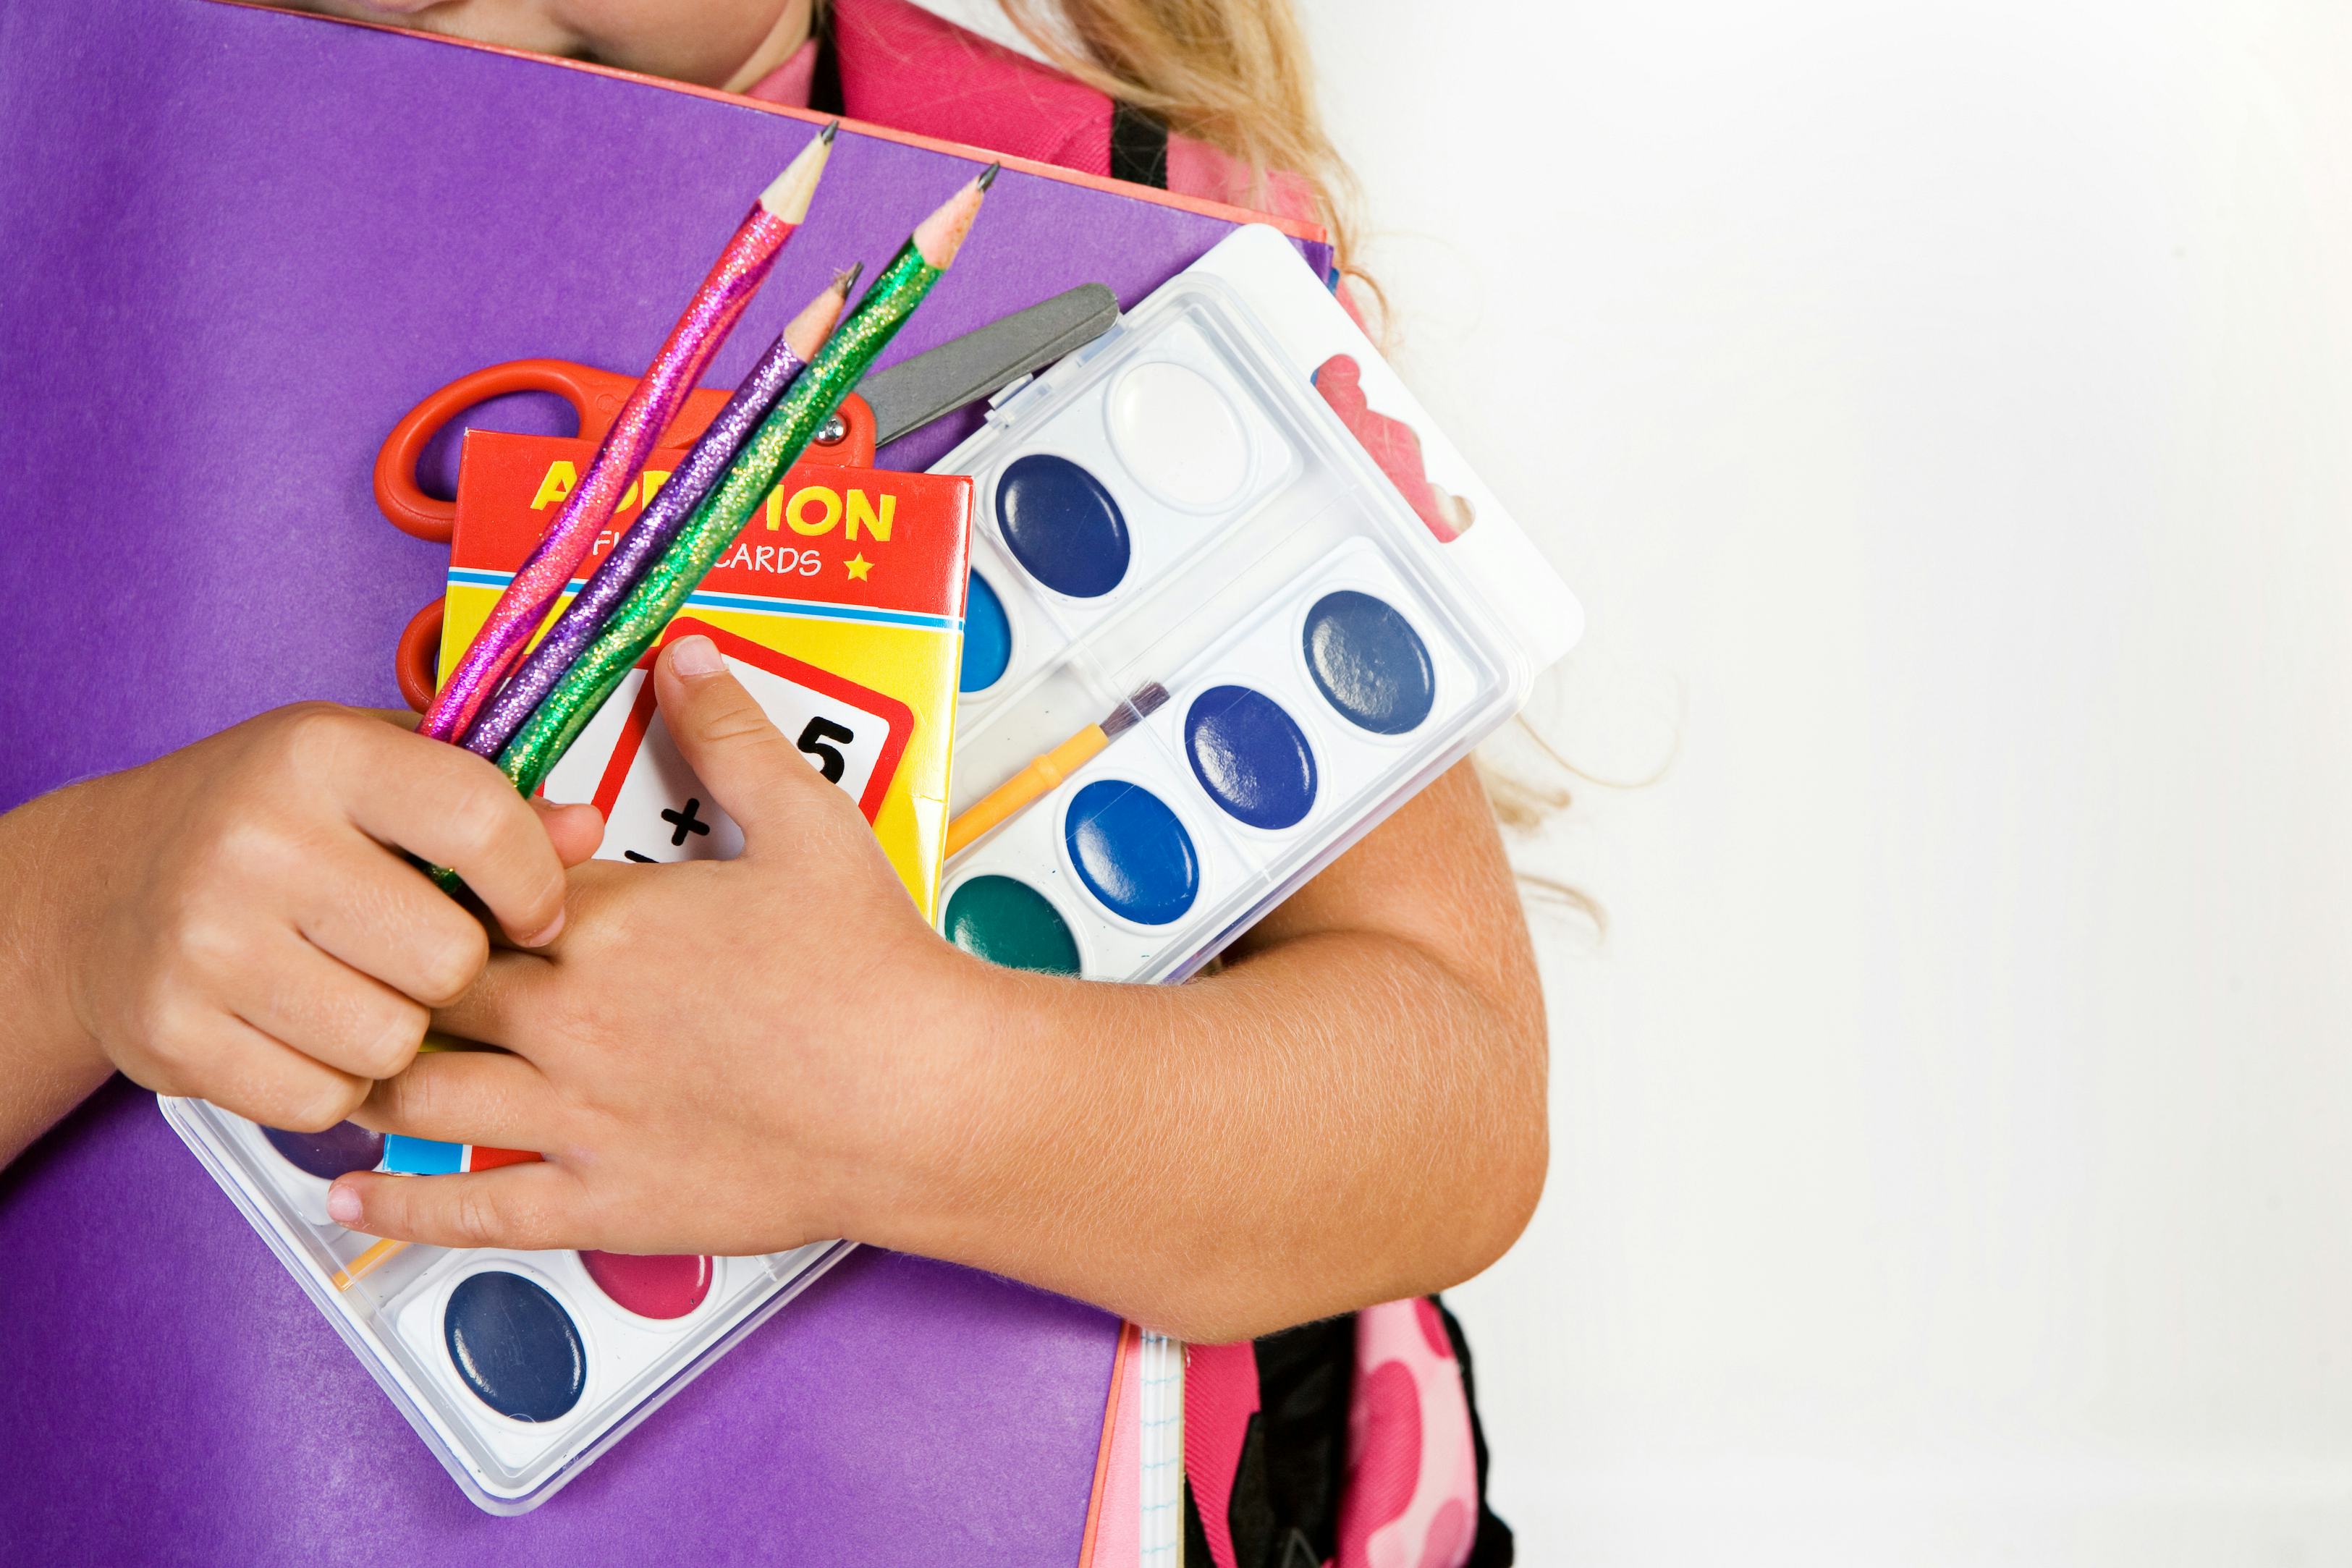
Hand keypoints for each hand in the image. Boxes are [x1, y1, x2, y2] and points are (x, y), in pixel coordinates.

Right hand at [37, 703, 600, 1131]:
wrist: (95, 890)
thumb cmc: (263, 823)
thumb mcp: (374, 773)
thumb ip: (489, 799)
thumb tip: (586, 828)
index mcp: (321, 755)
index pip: (481, 824)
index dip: (534, 884)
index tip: (534, 909)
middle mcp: (256, 841)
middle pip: (449, 960)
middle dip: (454, 971)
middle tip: (415, 953)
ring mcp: (205, 943)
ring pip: (394, 1044)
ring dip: (396, 1035)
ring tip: (357, 988)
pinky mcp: (173, 1035)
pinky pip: (324, 1102)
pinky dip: (333, 1083)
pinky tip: (304, 1030)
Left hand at [328, 636, 994, 1255]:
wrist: (927, 1097)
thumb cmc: (875, 969)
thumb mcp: (808, 822)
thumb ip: (730, 734)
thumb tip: (683, 653)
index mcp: (607, 922)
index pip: (471, 891)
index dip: (437, 883)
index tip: (414, 878)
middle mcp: (571, 1020)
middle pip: (426, 987)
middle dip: (387, 973)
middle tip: (354, 965)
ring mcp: (579, 1119)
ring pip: (423, 1093)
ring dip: (368, 1072)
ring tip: (335, 1057)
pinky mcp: (604, 1201)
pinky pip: (472, 1212)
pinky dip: (396, 1202)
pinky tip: (347, 1190)